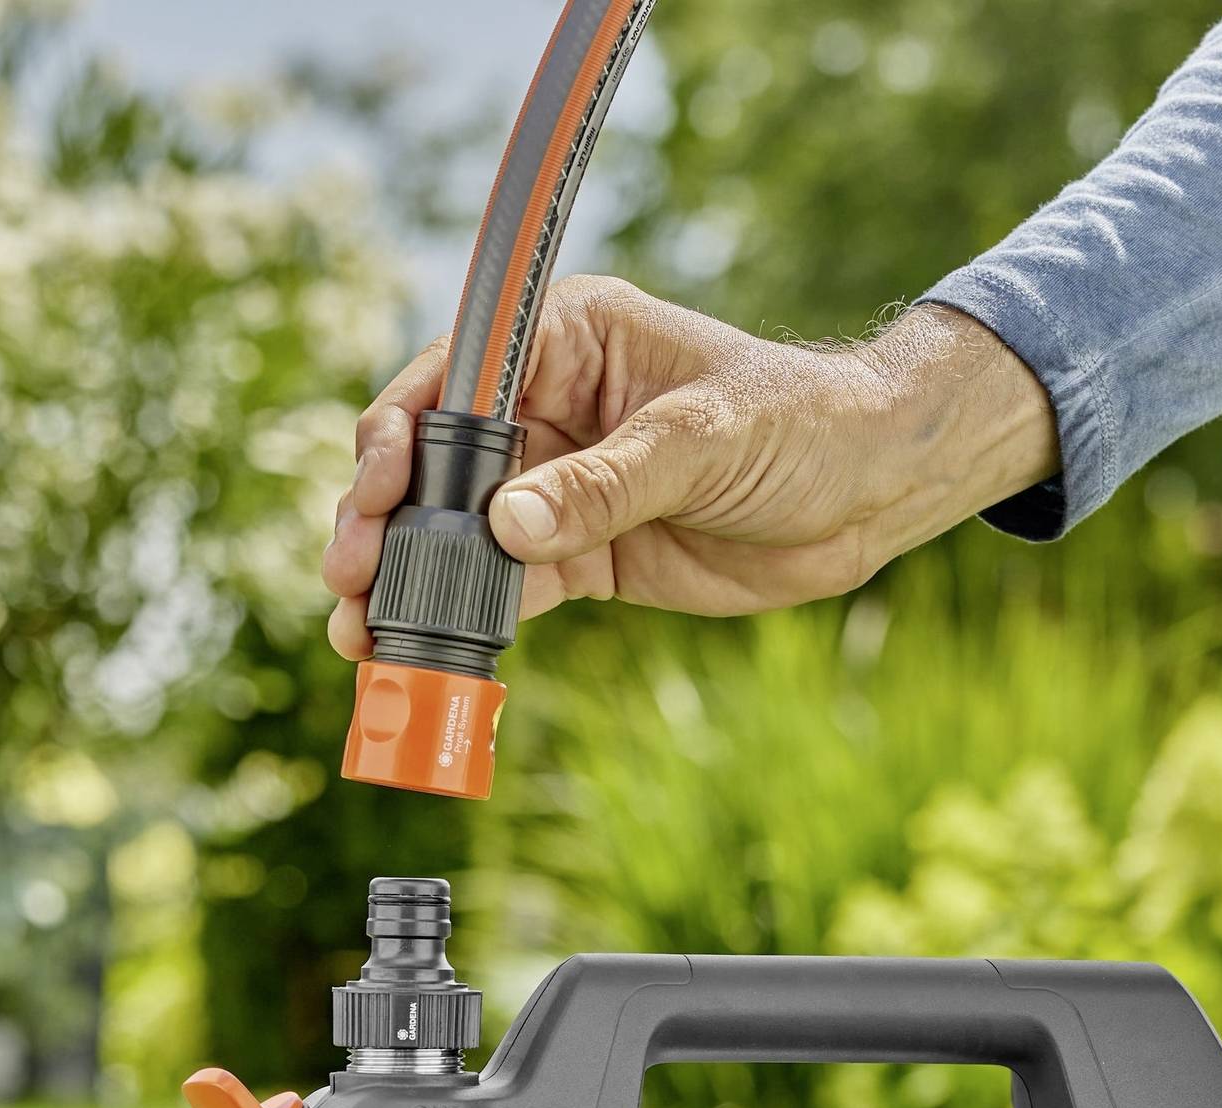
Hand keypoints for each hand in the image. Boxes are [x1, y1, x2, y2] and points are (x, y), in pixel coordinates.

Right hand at [323, 277, 1057, 658]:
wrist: (872, 492)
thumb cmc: (803, 424)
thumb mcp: (705, 441)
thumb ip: (605, 485)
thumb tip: (507, 526)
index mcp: (566, 339)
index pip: (455, 376)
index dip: (402, 434)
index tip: (378, 488)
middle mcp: (545, 407)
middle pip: (433, 463)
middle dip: (383, 521)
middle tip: (350, 578)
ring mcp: (556, 484)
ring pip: (454, 534)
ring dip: (407, 581)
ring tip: (361, 631)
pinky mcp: (578, 554)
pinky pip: (503, 589)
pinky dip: (464, 622)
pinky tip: (426, 654)